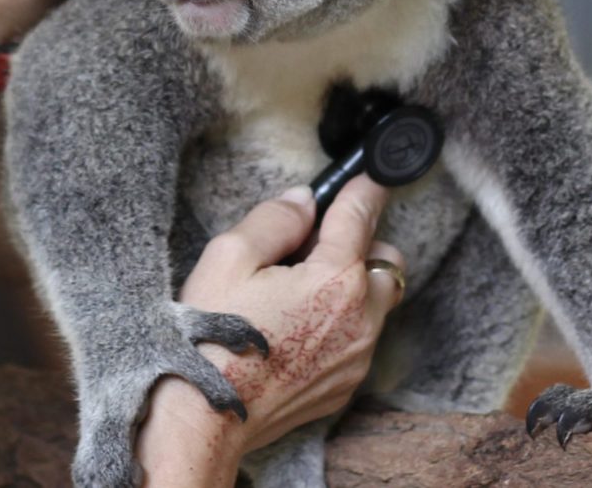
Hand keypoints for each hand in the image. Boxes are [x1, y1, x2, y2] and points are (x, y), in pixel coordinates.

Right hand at [135, 179, 403, 483]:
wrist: (204, 417)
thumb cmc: (210, 335)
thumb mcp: (229, 257)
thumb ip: (275, 220)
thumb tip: (304, 201)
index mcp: (336, 279)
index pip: (361, 216)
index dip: (364, 187)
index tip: (370, 174)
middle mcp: (361, 319)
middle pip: (387, 261)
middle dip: (362, 244)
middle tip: (315, 244)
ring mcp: (357, 358)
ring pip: (377, 304)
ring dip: (353, 286)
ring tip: (300, 290)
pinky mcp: (344, 386)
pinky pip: (359, 341)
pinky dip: (341, 324)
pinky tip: (296, 328)